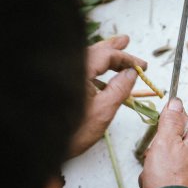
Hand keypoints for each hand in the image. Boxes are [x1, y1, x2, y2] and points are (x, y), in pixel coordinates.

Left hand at [69, 35, 146, 156]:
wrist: (44, 146)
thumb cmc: (73, 132)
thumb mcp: (103, 111)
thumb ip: (120, 89)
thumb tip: (132, 73)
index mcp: (80, 70)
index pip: (107, 55)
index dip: (126, 59)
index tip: (142, 66)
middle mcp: (69, 68)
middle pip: (94, 51)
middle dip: (112, 47)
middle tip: (126, 41)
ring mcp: (63, 75)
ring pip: (86, 59)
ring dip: (103, 56)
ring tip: (117, 49)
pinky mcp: (61, 84)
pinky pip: (80, 68)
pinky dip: (94, 67)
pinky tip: (102, 74)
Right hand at [138, 98, 187, 187]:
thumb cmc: (168, 177)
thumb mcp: (166, 141)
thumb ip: (170, 120)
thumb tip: (176, 102)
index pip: (183, 124)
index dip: (167, 127)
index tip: (158, 134)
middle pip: (173, 147)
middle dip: (157, 155)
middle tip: (153, 162)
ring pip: (167, 165)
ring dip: (153, 172)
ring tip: (151, 181)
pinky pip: (167, 181)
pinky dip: (157, 185)